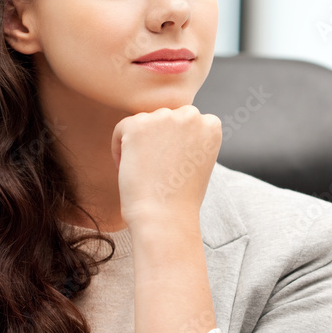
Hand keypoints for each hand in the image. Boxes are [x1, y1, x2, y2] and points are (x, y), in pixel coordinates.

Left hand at [110, 105, 221, 228]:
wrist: (165, 217)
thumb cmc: (180, 198)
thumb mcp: (198, 163)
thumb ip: (190, 140)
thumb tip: (169, 131)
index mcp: (211, 125)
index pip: (185, 121)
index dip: (174, 143)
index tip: (170, 166)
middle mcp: (191, 116)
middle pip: (164, 118)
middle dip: (157, 140)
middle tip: (154, 170)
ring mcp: (164, 118)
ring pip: (144, 122)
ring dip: (139, 143)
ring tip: (143, 171)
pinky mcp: (138, 125)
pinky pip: (122, 128)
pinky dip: (119, 148)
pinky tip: (126, 168)